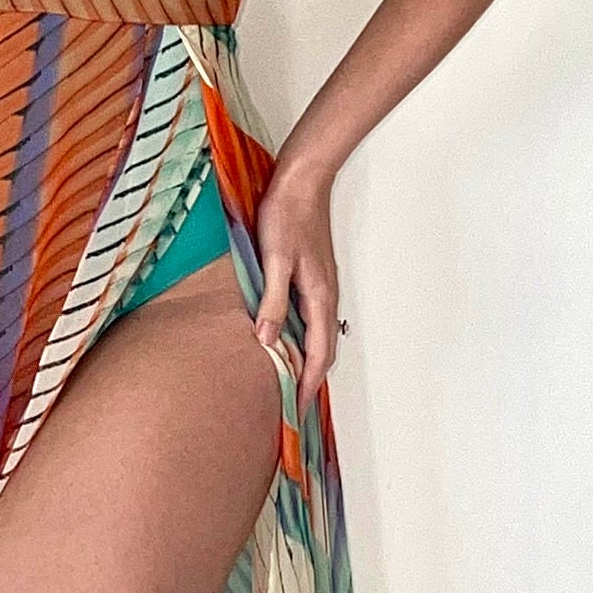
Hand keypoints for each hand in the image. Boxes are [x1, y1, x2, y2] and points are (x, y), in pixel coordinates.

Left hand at [251, 161, 339, 419]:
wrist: (302, 182)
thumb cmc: (287, 216)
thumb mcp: (275, 259)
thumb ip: (272, 300)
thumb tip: (267, 341)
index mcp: (319, 298)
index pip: (318, 354)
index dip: (307, 385)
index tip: (296, 411)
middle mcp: (325, 297)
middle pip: (322, 351)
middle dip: (309, 381)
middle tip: (291, 407)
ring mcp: (320, 288)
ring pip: (317, 336)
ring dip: (306, 362)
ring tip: (288, 383)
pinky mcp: (311, 278)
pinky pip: (310, 320)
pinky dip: (301, 340)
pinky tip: (284, 341)